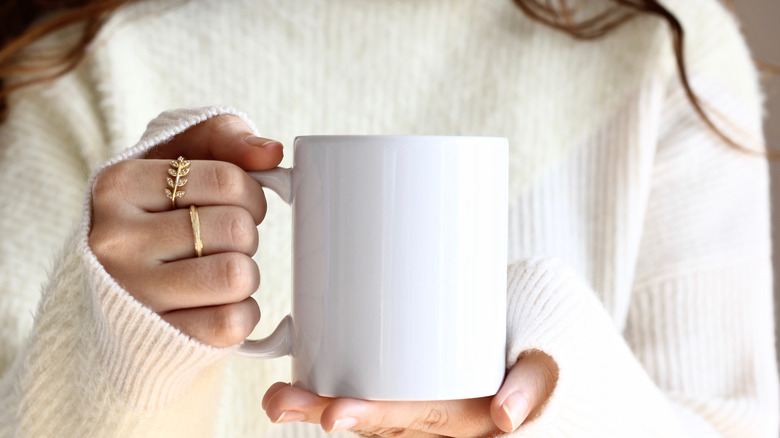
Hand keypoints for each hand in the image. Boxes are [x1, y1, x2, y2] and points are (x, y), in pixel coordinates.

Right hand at [89, 115, 282, 346]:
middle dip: (246, 235)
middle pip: (236, 229)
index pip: (228, 180)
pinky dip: (241, 312)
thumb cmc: (163, 211)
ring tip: (219, 270)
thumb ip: (226, 136)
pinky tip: (216, 303)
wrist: (121, 289)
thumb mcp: (182, 156)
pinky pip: (232, 322)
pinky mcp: (156, 340)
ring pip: (237, 275)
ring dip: (245, 273)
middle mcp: (114, 240)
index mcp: (119, 184)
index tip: (237, 204)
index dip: (251, 193)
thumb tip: (271, 153)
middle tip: (222, 242)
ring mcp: (131, 294)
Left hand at [262, 351, 557, 436]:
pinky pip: (376, 401)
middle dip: (327, 411)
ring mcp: (424, 408)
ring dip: (319, 405)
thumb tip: (505, 417)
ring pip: (369, 413)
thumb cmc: (539, 349)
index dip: (373, 418)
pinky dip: (338, 394)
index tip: (333, 416)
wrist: (543, 346)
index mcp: (468, 412)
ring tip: (278, 396)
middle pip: (379, 420)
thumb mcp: (545, 364)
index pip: (416, 418)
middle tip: (281, 401)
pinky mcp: (414, 392)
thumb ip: (532, 384)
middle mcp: (440, 418)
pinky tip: (300, 384)